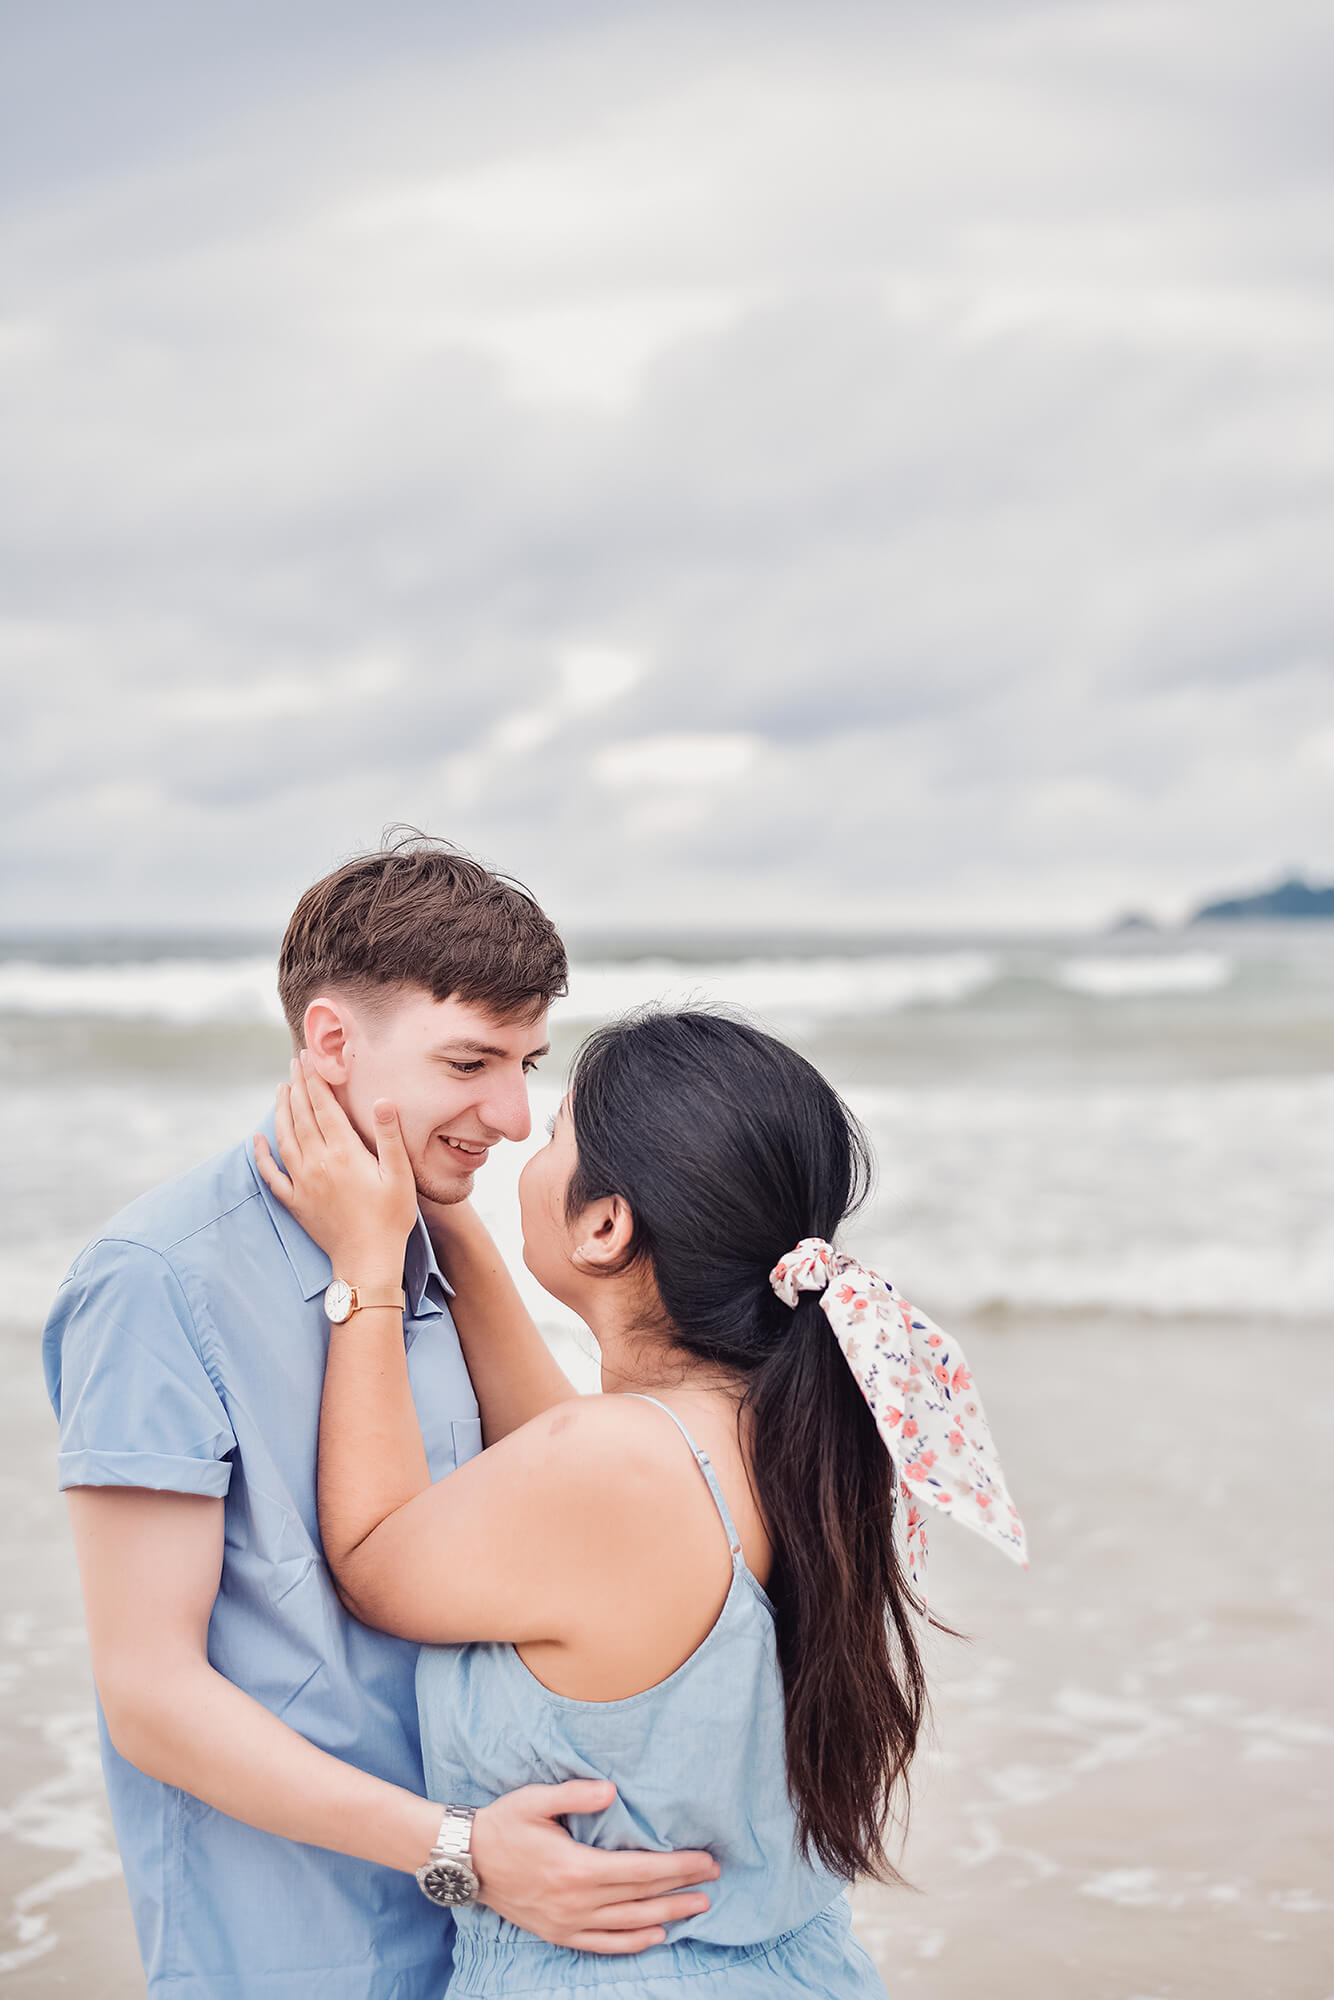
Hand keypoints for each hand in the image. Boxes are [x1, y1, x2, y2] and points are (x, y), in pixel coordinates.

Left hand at [254, 1055, 416, 1282]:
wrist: (367, 1260)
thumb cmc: (390, 1218)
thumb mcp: (399, 1175)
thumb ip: (389, 1136)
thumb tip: (383, 1100)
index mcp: (343, 1152)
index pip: (323, 1106)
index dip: (315, 1080)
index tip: (308, 1057)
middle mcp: (318, 1162)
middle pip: (301, 1116)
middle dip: (297, 1086)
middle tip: (294, 1063)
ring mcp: (303, 1182)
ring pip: (285, 1138)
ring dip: (281, 1111)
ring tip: (281, 1089)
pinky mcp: (295, 1201)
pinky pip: (271, 1174)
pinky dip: (261, 1155)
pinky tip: (256, 1140)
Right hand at [470, 1781, 717, 1953]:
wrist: (465, 1861)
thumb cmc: (502, 1824)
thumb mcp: (534, 1800)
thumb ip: (575, 1795)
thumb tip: (612, 1791)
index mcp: (576, 1868)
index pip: (641, 1870)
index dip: (678, 1866)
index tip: (706, 1860)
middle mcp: (576, 1901)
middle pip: (642, 1898)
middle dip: (682, 1889)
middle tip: (713, 1880)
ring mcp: (567, 1922)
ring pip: (629, 1925)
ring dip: (667, 1916)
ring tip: (698, 1908)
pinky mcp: (557, 1934)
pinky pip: (603, 1944)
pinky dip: (633, 1942)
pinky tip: (655, 1936)